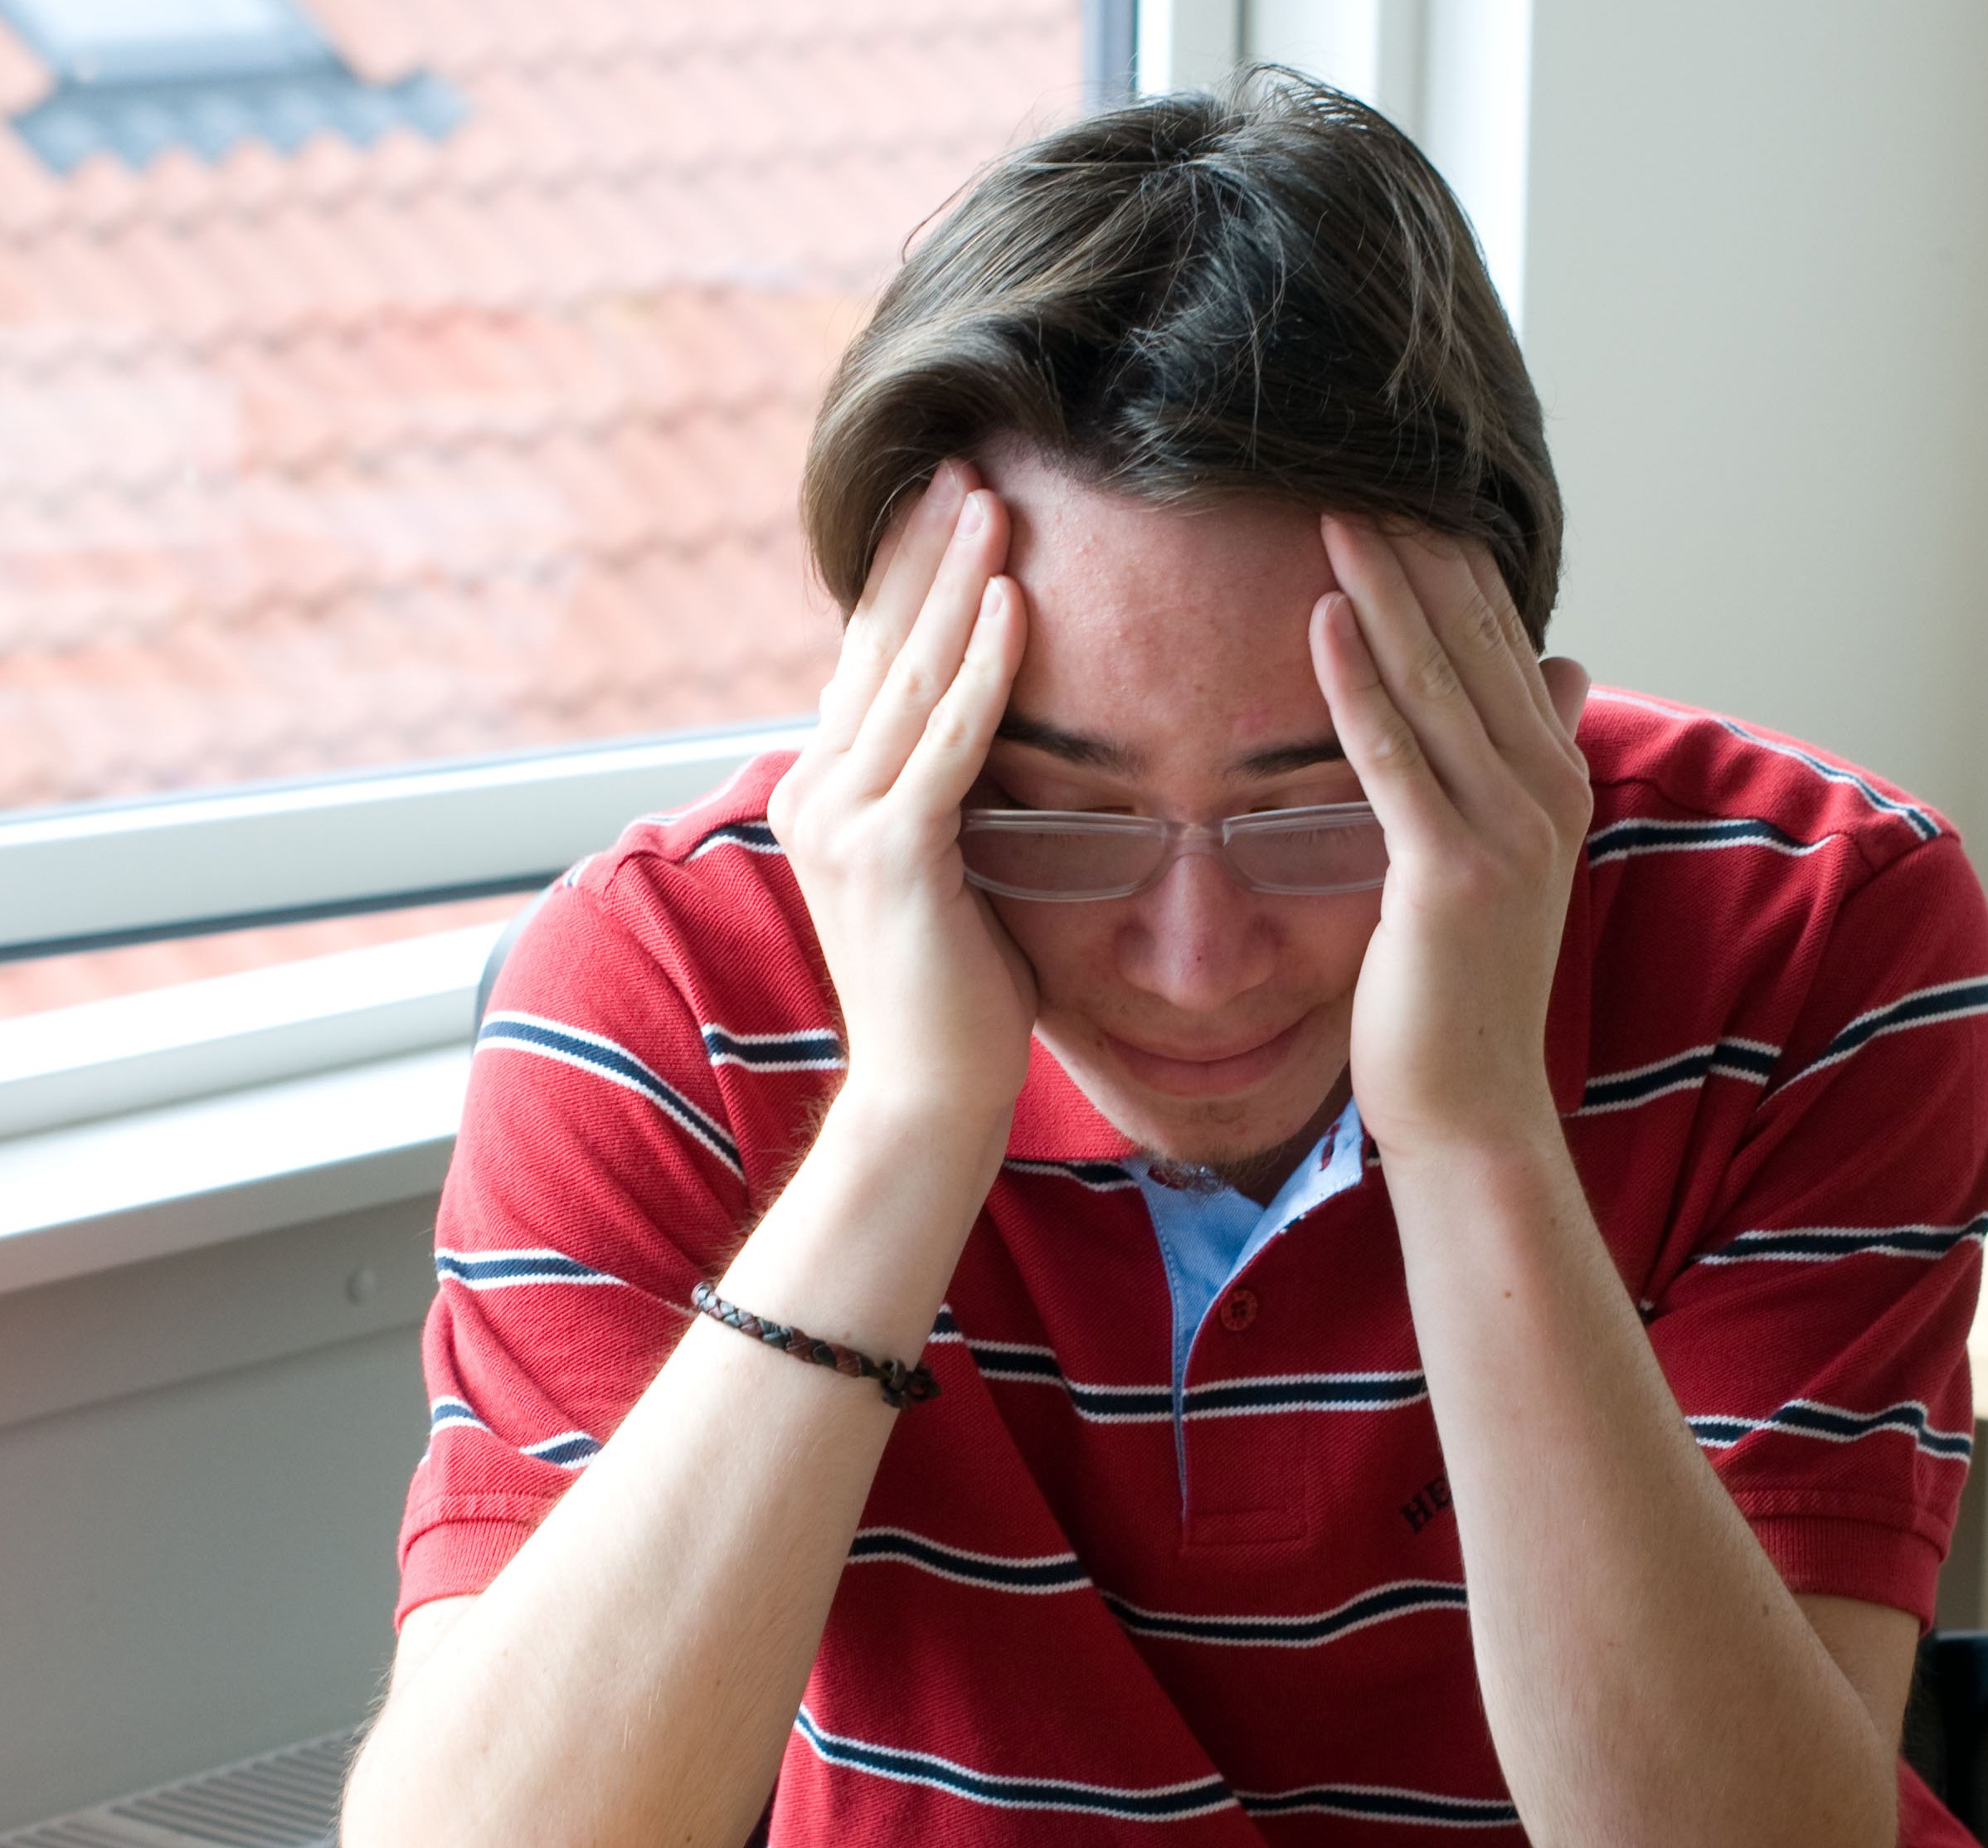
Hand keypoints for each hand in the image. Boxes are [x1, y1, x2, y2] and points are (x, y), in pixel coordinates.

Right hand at [768, 460, 1036, 1136]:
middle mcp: (818, 793)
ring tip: (991, 496)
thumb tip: (986, 730)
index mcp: (825, 793)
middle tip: (964, 457)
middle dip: (923, 550)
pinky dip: (984, 667)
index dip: (905, 576)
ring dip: (955, 579)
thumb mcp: (943, 872)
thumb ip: (945, 797)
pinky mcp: (893, 855)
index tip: (945, 499)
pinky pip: (948, 740)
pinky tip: (1015, 598)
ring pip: (910, 676)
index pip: (868, 661)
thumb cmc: (956, 996)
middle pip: (878, 646)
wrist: (929, 1096)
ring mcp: (846, 822)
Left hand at [1310, 519, 1590, 1164]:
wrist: (1472, 1109)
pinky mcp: (1450, 876)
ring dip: (1385, 592)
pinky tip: (1324, 620)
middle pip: (1474, 645)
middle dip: (1417, 552)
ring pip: (1437, 685)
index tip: (1400, 488)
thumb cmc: (1464, 993)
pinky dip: (1360, 686)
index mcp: (1554, 784)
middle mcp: (1544, 796)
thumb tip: (1564, 666)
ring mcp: (1506, 835)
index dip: (1452, 563)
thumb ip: (1523, 761)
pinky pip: (1396, 760)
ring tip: (1334, 509)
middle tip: (1357, 461)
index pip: (1500, 644)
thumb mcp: (1504, 864)